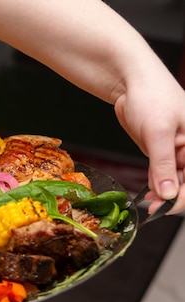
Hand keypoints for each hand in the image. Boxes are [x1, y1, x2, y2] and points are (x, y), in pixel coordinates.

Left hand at [113, 72, 184, 213]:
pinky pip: (161, 176)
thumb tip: (168, 193)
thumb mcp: (158, 132)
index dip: (183, 197)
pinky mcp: (161, 154)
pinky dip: (154, 186)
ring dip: (161, 195)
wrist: (131, 85)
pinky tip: (146, 194)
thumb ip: (163, 164)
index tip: (166, 207)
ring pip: (173, 183)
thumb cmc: (151, 97)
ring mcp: (177, 153)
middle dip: (171, 198)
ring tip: (147, 202)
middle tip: (153, 208)